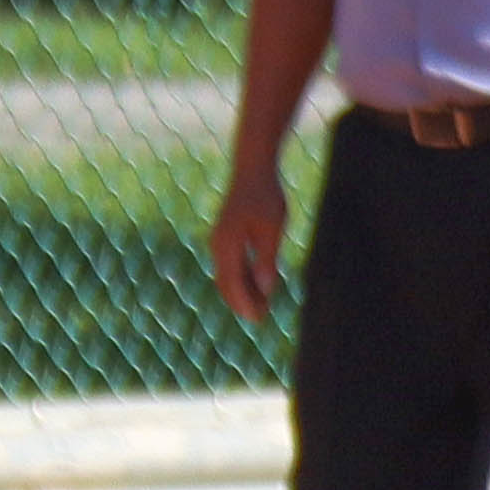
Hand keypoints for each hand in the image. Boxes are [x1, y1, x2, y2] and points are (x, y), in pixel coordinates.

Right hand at [210, 165, 291, 323]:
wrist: (253, 169)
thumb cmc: (266, 196)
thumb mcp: (271, 229)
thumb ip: (266, 259)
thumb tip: (267, 289)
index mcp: (227, 244)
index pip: (233, 283)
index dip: (245, 303)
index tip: (258, 320)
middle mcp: (218, 244)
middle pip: (226, 283)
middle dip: (242, 302)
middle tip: (260, 320)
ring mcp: (219, 240)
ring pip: (226, 275)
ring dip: (241, 292)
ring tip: (261, 308)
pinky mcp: (225, 237)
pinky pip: (230, 265)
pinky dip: (241, 279)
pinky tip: (257, 286)